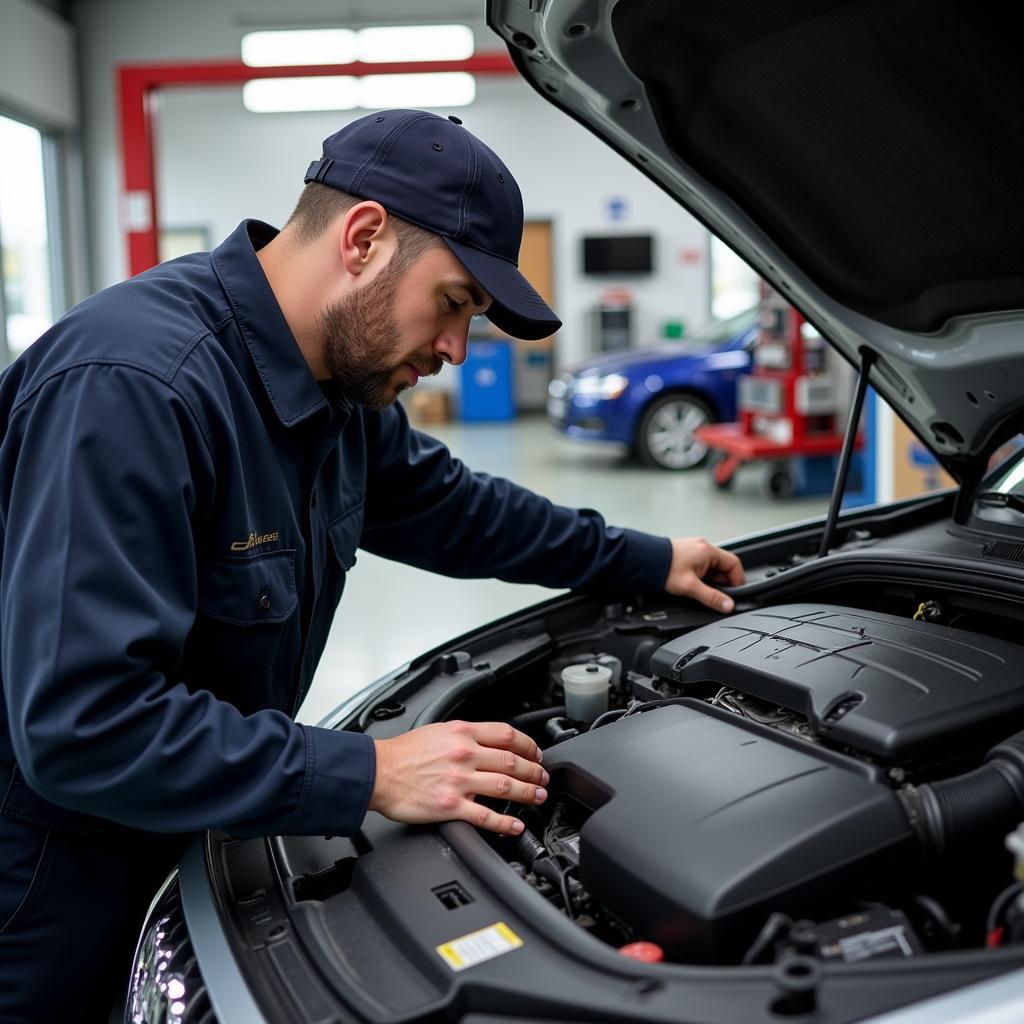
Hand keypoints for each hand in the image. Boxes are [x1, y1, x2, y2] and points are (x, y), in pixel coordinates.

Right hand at [369, 720, 547, 834]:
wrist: (377, 771)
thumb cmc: (402, 753)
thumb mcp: (437, 730)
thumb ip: (464, 735)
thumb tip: (487, 741)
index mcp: (462, 733)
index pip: (507, 735)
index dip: (529, 745)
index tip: (536, 754)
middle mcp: (464, 754)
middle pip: (512, 761)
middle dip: (534, 772)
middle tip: (543, 779)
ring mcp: (459, 781)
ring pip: (505, 787)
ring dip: (527, 794)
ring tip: (538, 798)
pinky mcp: (450, 806)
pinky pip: (485, 816)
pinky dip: (505, 823)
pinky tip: (515, 826)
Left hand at [664, 537, 744, 612]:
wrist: (643, 561)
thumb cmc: (663, 568)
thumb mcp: (690, 587)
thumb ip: (711, 597)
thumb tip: (727, 605)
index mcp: (708, 551)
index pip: (734, 564)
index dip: (737, 580)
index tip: (733, 593)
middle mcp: (703, 547)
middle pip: (724, 566)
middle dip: (721, 581)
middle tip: (714, 593)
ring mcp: (695, 549)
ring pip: (712, 566)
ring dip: (710, 579)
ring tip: (699, 588)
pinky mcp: (686, 553)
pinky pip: (702, 565)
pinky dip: (701, 575)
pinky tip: (692, 582)